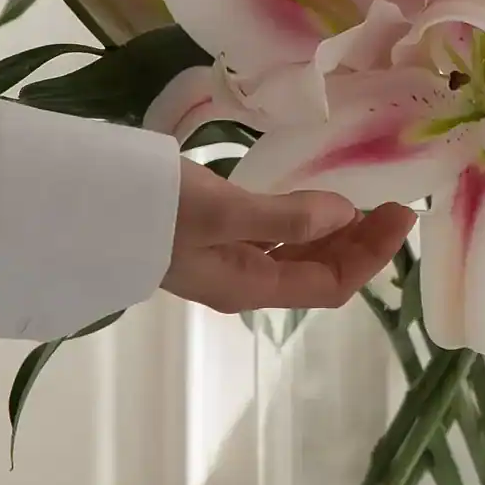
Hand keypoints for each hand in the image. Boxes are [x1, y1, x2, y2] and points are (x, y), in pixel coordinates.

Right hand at [163, 163, 414, 314]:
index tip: (403, 213)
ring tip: (362, 196)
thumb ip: (286, 216)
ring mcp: (223, 262)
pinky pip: (271, 239)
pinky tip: (309, 197)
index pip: (332, 285)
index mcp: (249, 287)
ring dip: (335, 233)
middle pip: (319, 274)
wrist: (81, 205)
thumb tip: (344, 214)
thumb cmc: (153, 209)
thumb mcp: (223, 210)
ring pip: (297, 257)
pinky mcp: (208, 238)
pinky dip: (301, 222)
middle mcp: (241, 282)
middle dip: (361, 244)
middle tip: (392, 199)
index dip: (374, 255)